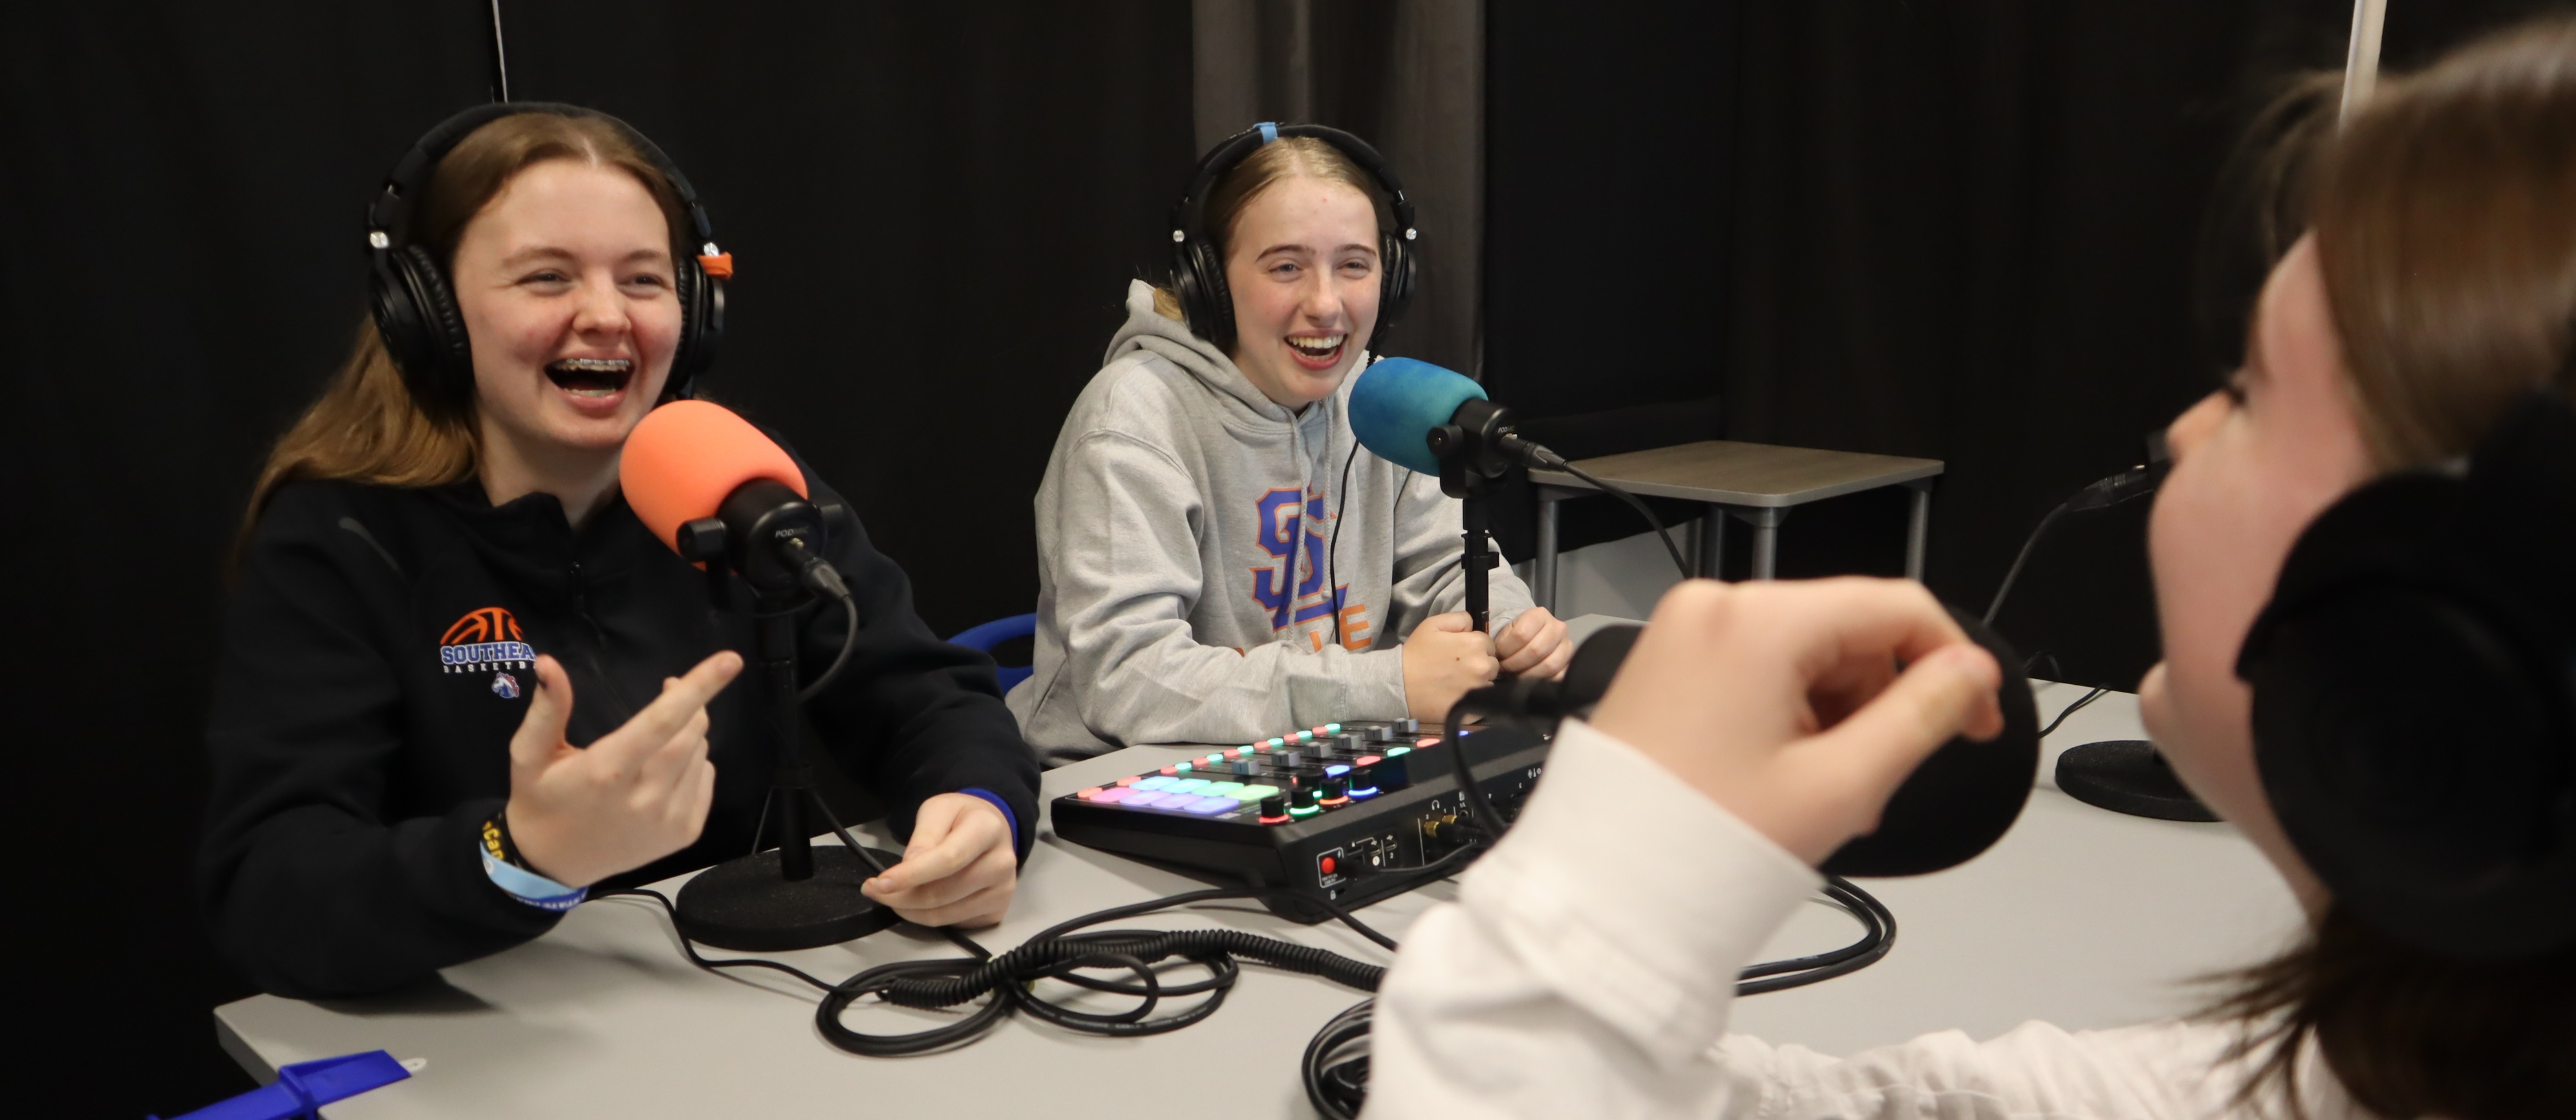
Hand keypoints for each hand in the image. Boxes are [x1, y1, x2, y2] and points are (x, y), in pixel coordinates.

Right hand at [503, 652, 741, 887]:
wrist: (550, 865)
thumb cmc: (541, 801)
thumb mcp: (530, 755)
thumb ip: (546, 709)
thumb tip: (548, 663)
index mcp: (607, 772)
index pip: (662, 721)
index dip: (698, 689)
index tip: (730, 660)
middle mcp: (644, 798)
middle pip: (690, 735)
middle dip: (690, 703)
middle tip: (671, 687)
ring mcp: (668, 820)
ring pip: (700, 755)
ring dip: (690, 733)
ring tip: (658, 737)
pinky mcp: (684, 834)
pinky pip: (706, 780)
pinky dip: (696, 763)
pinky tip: (665, 769)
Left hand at [861, 793, 1017, 926]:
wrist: (991, 829)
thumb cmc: (962, 819)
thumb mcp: (938, 810)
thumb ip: (924, 836)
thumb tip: (911, 865)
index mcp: (988, 829)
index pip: (947, 859)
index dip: (911, 875)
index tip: (881, 883)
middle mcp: (1002, 863)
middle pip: (942, 893)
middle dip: (900, 896)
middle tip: (877, 890)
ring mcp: (1002, 891)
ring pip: (943, 915)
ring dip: (909, 910)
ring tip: (894, 895)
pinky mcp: (996, 911)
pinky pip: (952, 923)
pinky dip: (927, 916)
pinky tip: (919, 902)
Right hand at [1402, 611, 1499, 722]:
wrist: (1399, 685)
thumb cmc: (1416, 654)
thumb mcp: (1433, 624)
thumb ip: (1460, 619)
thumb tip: (1474, 625)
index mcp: (1475, 644)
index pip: (1489, 644)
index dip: (1475, 647)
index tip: (1461, 653)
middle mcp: (1482, 667)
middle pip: (1492, 664)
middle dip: (1479, 664)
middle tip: (1458, 669)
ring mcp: (1479, 690)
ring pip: (1488, 684)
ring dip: (1478, 682)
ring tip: (1456, 683)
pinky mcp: (1473, 711)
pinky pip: (1481, 702)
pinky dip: (1473, 699)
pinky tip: (1456, 695)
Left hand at [1493, 606, 1572, 678]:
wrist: (1533, 637)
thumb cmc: (1517, 635)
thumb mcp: (1507, 630)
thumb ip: (1502, 640)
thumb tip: (1495, 658)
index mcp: (1540, 615)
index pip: (1522, 634)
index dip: (1506, 649)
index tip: (1498, 655)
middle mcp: (1558, 628)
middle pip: (1535, 650)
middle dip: (1515, 663)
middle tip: (1505, 668)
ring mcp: (1567, 646)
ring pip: (1548, 665)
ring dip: (1527, 674)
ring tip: (1516, 675)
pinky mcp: (1570, 663)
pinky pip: (1558, 677)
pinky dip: (1541, 681)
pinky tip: (1529, 680)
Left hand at [1589, 578, 2002, 865]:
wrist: (1600, 889)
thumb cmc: (1695, 843)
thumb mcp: (1840, 784)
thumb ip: (1923, 716)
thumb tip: (1972, 674)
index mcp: (1756, 621)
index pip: (1895, 605)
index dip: (1953, 660)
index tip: (1977, 714)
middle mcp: (1713, 610)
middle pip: (1848, 633)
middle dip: (1876, 704)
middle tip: (1868, 780)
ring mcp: (1683, 635)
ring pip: (1805, 657)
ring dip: (1833, 719)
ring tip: (1814, 793)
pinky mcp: (1667, 665)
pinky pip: (1759, 672)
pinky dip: (1788, 718)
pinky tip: (1782, 778)